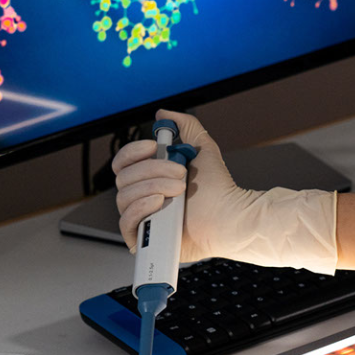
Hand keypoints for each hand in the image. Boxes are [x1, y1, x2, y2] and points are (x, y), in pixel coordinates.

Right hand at [111, 110, 337, 271]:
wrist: (230, 217)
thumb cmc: (219, 190)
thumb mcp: (202, 148)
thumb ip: (186, 126)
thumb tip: (163, 114)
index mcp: (150, 178)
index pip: (123, 162)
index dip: (134, 151)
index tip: (155, 147)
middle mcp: (143, 197)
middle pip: (124, 178)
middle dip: (152, 171)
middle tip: (180, 173)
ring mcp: (143, 219)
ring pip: (124, 197)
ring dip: (152, 187)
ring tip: (179, 190)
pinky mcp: (144, 240)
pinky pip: (125, 223)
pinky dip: (140, 209)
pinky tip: (159, 203)